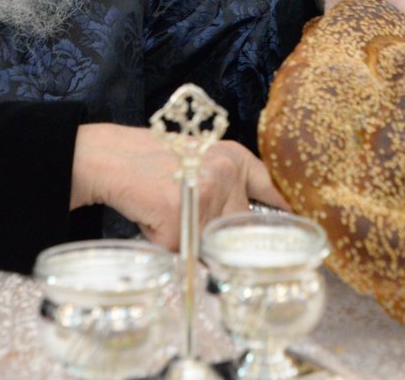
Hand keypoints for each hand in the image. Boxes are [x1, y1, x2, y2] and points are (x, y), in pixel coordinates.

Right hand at [69, 124, 285, 250]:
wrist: (109, 156)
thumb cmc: (151, 161)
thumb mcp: (200, 160)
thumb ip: (226, 188)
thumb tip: (243, 232)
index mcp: (235, 158)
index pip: (270, 188)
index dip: (282, 208)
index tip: (295, 221)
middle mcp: (227, 172)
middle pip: (235, 229)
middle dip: (213, 234)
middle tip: (183, 215)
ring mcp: (206, 192)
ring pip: (206, 243)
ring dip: (183, 239)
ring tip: (162, 211)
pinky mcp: (182, 213)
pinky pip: (180, 249)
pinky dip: (162, 242)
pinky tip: (150, 217)